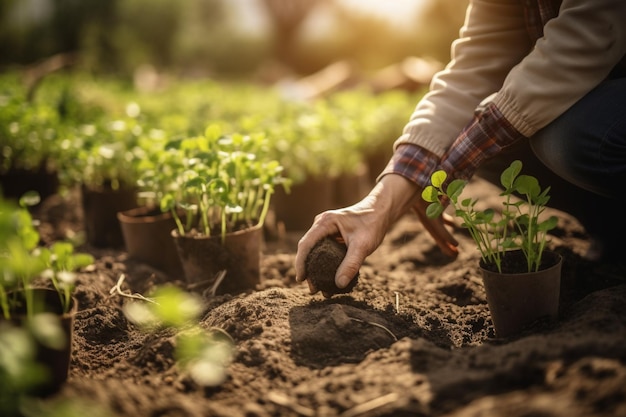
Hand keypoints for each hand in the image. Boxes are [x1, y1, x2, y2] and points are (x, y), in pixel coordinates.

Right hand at [294, 174, 458, 295]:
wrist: (382, 211)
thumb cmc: (372, 224)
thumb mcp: (362, 245)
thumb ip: (351, 264)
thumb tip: (340, 284)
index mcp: (324, 223)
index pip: (305, 244)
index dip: (301, 263)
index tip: (301, 279)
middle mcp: (322, 225)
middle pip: (308, 249)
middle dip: (309, 269)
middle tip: (313, 288)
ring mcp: (326, 230)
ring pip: (316, 251)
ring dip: (317, 268)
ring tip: (321, 287)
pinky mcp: (333, 235)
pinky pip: (325, 251)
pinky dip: (325, 264)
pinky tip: (330, 277)